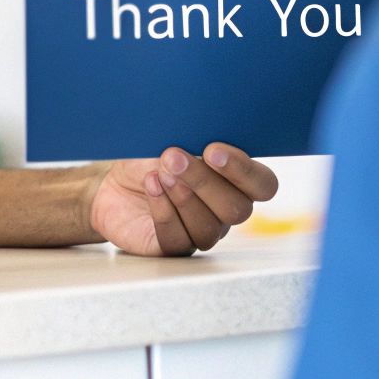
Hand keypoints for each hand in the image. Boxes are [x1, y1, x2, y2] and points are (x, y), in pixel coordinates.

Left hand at [85, 143, 279, 255]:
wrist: (114, 182)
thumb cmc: (150, 158)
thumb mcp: (174, 140)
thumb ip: (196, 139)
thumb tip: (203, 132)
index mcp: (236, 182)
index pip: (263, 185)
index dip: (243, 171)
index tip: (212, 150)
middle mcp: (225, 211)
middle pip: (237, 209)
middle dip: (204, 181)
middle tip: (173, 156)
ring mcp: (202, 232)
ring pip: (209, 228)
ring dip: (183, 197)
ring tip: (159, 174)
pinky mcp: (174, 247)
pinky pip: (179, 240)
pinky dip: (164, 212)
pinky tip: (152, 188)